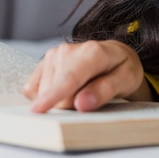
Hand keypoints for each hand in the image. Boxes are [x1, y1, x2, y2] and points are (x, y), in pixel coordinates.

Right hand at [23, 39, 147, 112]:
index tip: (39, 108)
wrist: (113, 57)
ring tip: (80, 90)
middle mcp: (67, 50)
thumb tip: (81, 103)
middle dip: (70, 105)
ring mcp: (52, 55)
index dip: (54, 94)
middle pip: (57, 93)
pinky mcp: (42, 64)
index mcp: (92, 52)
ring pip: (43, 94)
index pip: (70, 77)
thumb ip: (106, 90)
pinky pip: (32, 90)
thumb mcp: (126, 80)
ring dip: (60, 100)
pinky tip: (64, 90)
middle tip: (91, 97)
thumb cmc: (121, 68)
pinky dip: (46, 96)